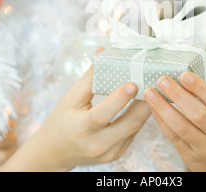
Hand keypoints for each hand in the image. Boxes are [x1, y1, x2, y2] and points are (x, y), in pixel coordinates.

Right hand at [0, 49, 150, 171]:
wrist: (55, 152)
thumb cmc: (62, 121)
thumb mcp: (71, 98)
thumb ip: (90, 77)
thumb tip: (103, 52)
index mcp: (82, 128)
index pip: (103, 114)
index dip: (119, 99)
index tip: (132, 82)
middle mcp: (97, 144)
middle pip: (129, 124)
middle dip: (143, 102)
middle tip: (151, 82)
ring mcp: (110, 152)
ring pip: (135, 128)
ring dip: (145, 108)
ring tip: (150, 89)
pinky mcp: (117, 154)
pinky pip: (133, 133)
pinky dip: (137, 118)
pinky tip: (140, 103)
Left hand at [144, 69, 205, 171]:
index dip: (200, 88)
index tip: (184, 73)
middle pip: (198, 114)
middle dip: (178, 95)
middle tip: (162, 79)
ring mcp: (204, 146)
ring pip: (182, 127)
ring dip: (164, 109)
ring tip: (150, 92)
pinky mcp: (190, 156)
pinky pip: (174, 138)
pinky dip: (162, 122)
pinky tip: (153, 108)